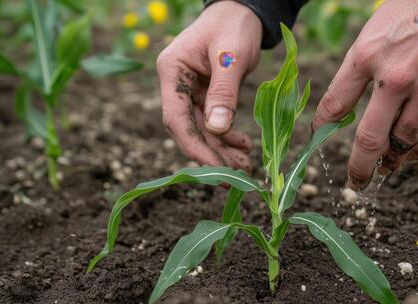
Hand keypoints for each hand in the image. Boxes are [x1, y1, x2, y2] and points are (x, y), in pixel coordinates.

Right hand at [157, 1, 262, 171]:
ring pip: (203, 128)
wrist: (242, 12)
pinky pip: (214, 121)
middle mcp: (176, 83)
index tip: (214, 167)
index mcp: (172, 71)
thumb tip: (217, 130)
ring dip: (222, 148)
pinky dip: (228, 135)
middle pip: (189, 128)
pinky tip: (243, 145)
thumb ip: (223, 93)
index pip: (176, 118)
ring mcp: (189, 90)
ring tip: (245, 163)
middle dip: (212, 152)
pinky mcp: (205, 94)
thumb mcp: (231, 57)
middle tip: (237, 173)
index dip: (193, 145)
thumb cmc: (234, 26)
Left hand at [312, 0, 417, 189]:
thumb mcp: (378, 28)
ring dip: (392, 159)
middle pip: (369, 140)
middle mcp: (396, 77)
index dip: (322, 127)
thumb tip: (347, 105)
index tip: (320, 138)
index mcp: (368, 55)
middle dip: (358, 168)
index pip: (335, 103)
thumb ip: (361, 65)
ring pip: (403, 142)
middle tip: (355, 183)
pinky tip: (414, 153)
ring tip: (387, 166)